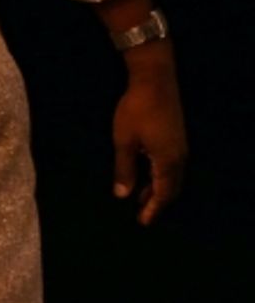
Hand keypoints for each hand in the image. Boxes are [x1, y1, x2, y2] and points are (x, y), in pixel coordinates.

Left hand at [112, 40, 186, 224]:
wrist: (154, 80)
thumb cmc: (136, 110)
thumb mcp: (124, 141)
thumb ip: (124, 169)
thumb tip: (122, 196)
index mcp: (167, 162)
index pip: (162, 194)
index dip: (152, 209)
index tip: (143, 222)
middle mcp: (179, 158)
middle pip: (170, 188)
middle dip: (156, 202)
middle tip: (142, 214)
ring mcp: (180, 147)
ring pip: (171, 176)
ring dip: (157, 188)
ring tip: (141, 197)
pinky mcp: (176, 137)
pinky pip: (170, 165)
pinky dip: (159, 175)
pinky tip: (146, 173)